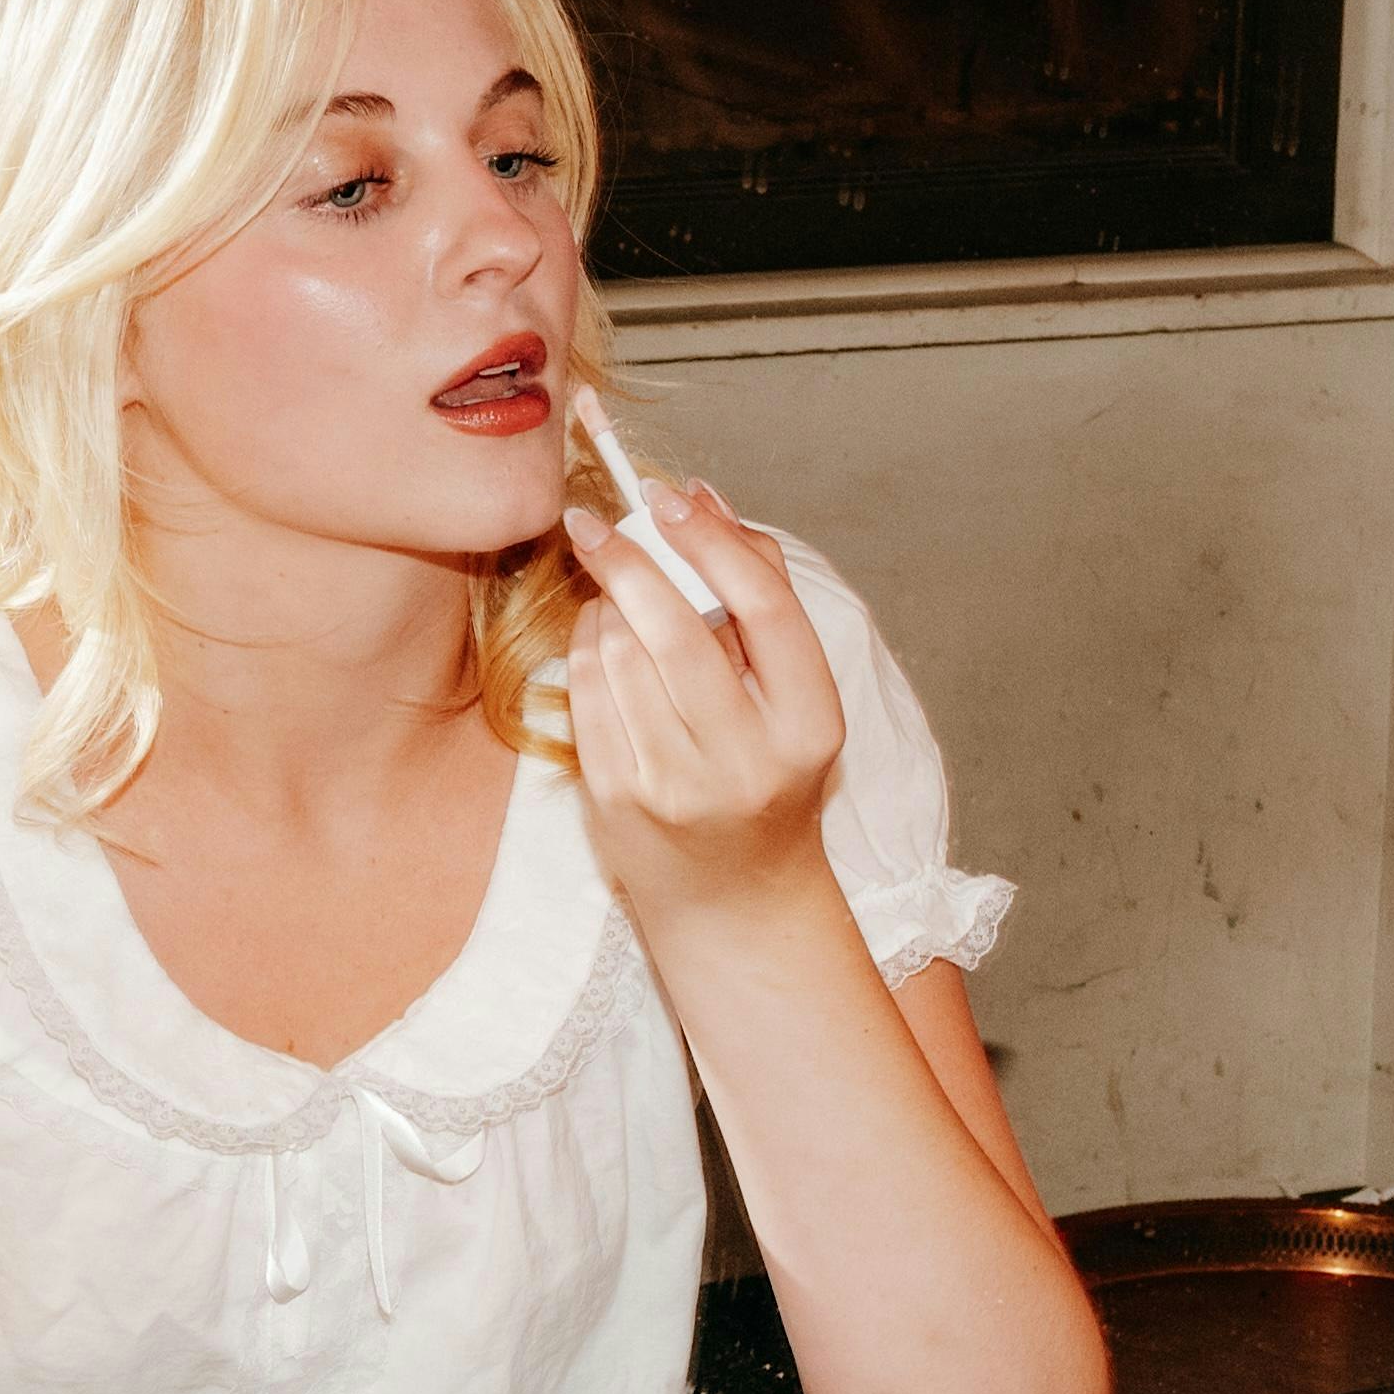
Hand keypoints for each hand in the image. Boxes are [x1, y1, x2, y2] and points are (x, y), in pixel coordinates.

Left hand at [560, 483, 847, 930]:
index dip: (712, 540)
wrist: (737, 896)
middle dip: (629, 560)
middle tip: (596, 521)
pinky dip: (584, 645)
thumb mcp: (794, 693)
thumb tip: (703, 499)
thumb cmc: (769, 772)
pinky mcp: (617, 800)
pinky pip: (585, 691)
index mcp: (810, 724)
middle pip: (677, 629)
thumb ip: (760, 591)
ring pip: (620, 655)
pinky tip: (598, 635)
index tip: (666, 497)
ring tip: (612, 594)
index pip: (765, 607)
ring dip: (605, 604)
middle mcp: (747, 760)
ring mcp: (677, 786)